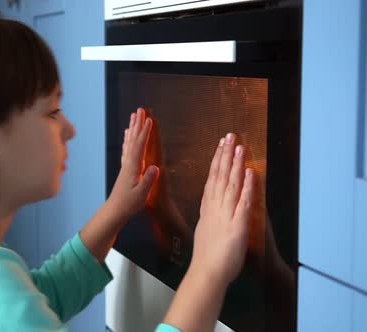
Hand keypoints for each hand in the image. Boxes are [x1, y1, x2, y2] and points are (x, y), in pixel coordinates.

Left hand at [107, 108, 159, 220]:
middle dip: (138, 124)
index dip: (145, 133)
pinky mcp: (126, 169)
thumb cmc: (128, 204)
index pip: (140, 146)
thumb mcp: (141, 195)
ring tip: (134, 116)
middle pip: (134, 140)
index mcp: (133, 168)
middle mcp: (128, 163)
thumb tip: (155, 167)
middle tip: (140, 110)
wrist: (115, 211)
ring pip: (130, 142)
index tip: (149, 119)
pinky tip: (128, 134)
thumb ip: (148, 181)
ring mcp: (126, 165)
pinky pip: (127, 149)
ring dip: (133, 128)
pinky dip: (129, 139)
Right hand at [190, 133, 254, 286]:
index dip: (216, 162)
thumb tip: (209, 208)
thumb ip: (208, 217)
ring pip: (230, 184)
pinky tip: (249, 172)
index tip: (220, 147)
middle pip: (220, 177)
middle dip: (225, 155)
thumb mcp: (204, 231)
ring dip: (235, 165)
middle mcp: (215, 208)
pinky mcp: (237, 224)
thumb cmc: (207, 257)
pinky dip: (246, 186)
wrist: (207, 272)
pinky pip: (243, 202)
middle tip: (229, 136)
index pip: (212, 180)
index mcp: (208, 209)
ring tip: (239, 146)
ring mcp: (226, 214)